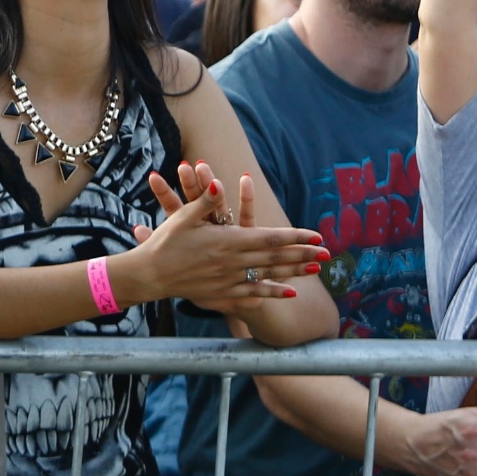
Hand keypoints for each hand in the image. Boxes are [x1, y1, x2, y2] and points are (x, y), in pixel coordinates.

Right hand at [121, 161, 324, 312]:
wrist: (150, 275)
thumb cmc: (165, 242)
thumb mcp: (184, 217)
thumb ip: (205, 201)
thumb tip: (217, 180)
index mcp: (227, 241)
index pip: (269, 238)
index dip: (294, 237)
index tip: (315, 236)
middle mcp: (233, 263)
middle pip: (275, 258)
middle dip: (303, 255)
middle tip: (327, 255)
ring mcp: (228, 281)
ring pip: (268, 276)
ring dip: (293, 273)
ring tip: (315, 271)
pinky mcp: (222, 294)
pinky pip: (253, 294)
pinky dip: (272, 292)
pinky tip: (288, 292)